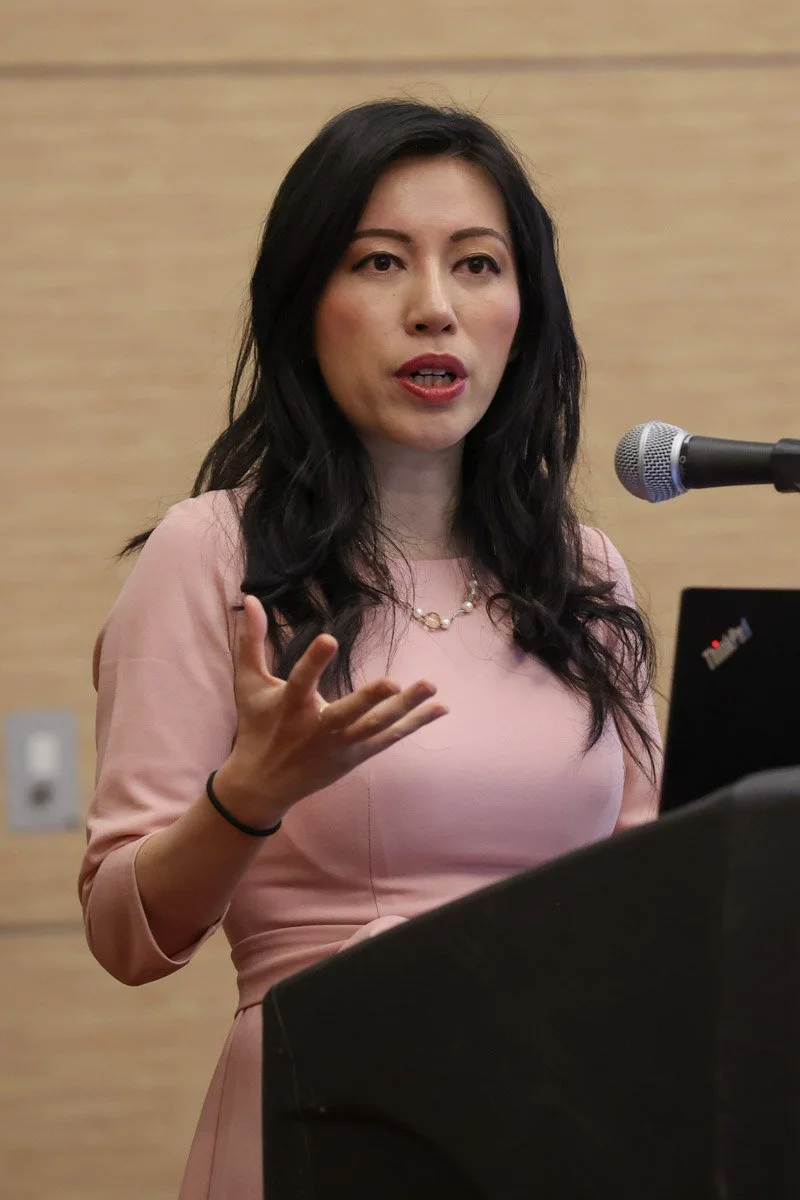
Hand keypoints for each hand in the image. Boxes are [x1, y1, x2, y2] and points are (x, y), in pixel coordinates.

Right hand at [213, 594, 447, 824]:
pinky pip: (389, 739)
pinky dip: (414, 725)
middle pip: (347, 714)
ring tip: (431, 686)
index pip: (302, 680)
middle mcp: (317, 728)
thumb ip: (250, 641)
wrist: (261, 784)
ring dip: (405, 709)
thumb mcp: (248, 684)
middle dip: (370, 699)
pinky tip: (440, 709)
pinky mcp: (355, 757)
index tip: (329, 639)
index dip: (314, 661)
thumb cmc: (255, 726)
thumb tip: (250, 598)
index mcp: (290, 705)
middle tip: (393, 682)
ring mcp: (340, 745)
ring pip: (375, 727)